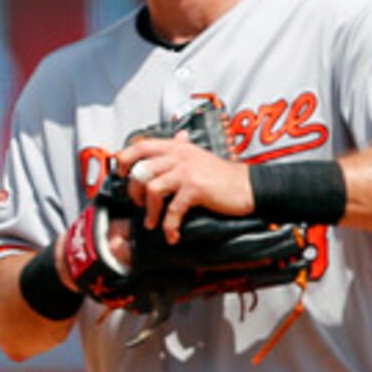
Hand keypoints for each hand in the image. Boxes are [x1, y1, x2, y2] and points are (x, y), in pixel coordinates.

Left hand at [116, 135, 253, 236]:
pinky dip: (168, 226)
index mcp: (177, 147)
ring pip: (152, 188)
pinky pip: (172, 210)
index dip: (124, 159)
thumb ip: (184, 147)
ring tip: (152, 222)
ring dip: (149, 211)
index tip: (121, 174)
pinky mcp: (196, 188)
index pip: (141, 146)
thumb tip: (178, 135)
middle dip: (134, 191)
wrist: (250, 186)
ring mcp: (187, 171)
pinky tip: (171, 235)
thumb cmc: (223, 175)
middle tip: (139, 204)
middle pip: (140, 170)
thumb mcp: (201, 155)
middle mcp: (180, 156)